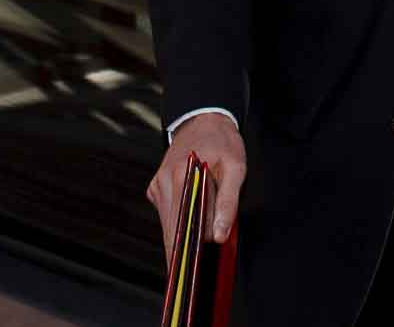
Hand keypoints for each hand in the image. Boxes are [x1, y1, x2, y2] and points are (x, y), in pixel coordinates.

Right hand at [146, 112, 245, 264]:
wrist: (205, 119)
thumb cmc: (223, 142)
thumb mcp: (236, 167)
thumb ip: (228, 201)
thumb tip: (218, 235)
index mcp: (182, 176)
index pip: (180, 225)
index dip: (184, 251)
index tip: (188, 273)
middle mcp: (164, 181)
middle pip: (170, 227)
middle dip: (181, 250)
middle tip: (191, 274)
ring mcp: (158, 184)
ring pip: (167, 222)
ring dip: (180, 237)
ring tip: (193, 256)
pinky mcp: (157, 186)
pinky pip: (166, 213)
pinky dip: (176, 224)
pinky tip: (190, 229)